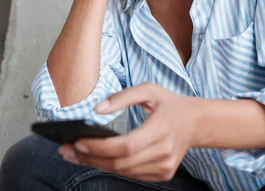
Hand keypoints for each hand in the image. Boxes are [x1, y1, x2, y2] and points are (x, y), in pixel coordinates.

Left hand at [58, 83, 197, 181]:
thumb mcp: (150, 90)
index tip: (78, 141)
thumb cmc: (171, 104)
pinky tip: (98, 159)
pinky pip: (131, 174)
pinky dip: (113, 167)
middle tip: (68, 149)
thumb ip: (122, 97)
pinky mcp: (163, 174)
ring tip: (76, 154)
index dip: (99, 147)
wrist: (196, 123)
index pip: (126, 146)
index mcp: (162, 130)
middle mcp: (165, 152)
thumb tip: (96, 109)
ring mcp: (165, 167)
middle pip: (120, 162)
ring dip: (97, 164)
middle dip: (90, 157)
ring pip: (123, 171)